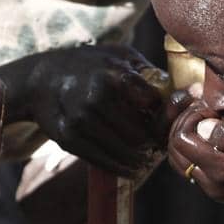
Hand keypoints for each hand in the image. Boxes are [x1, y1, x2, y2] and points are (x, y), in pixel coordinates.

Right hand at [21, 45, 174, 175]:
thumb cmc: (89, 65)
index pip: (154, 103)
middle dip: (154, 141)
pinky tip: (132, 167)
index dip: (165, 114)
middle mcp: (97, 98)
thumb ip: (149, 73)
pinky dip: (124, 168)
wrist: (42, 79)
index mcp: (114, 74)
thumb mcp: (119, 55)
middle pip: (142, 135)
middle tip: (158, 143)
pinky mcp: (69, 139)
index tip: (166, 118)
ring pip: (126, 153)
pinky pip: (106, 162)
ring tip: (147, 156)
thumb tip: (181, 94)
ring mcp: (80, 120)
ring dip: (141, 159)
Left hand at [166, 101, 223, 220]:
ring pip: (182, 158)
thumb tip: (203, 126)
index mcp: (220, 173)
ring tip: (215, 119)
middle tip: (211, 110)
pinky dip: (200, 146)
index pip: (181, 138)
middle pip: (175, 149)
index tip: (215, 108)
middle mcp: (211, 185)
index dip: (193, 116)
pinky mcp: (221, 189)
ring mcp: (215, 190)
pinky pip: (196, 165)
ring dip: (192, 134)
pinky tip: (221, 133)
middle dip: (187, 123)